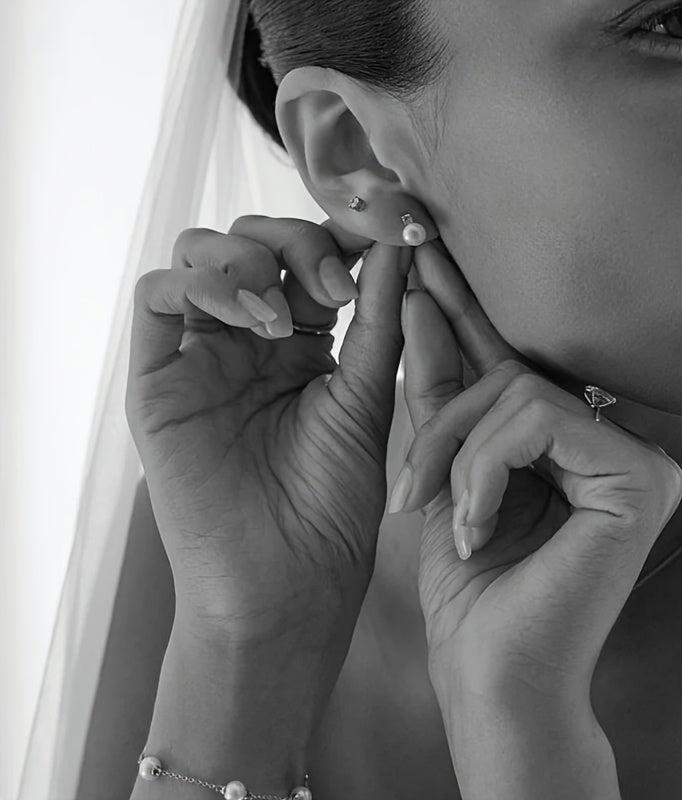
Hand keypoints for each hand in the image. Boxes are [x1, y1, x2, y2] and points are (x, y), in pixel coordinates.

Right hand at [125, 216, 411, 655]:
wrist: (287, 582)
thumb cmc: (333, 504)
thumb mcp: (367, 399)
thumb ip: (379, 319)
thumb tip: (399, 243)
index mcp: (303, 343)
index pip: (311, 257)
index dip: (341, 232)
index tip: (382, 222)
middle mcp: (249, 340)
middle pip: (256, 240)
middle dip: (297, 243)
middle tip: (334, 286)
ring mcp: (201, 355)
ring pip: (202, 254)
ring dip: (248, 259)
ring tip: (285, 315)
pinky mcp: (157, 378)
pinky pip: (156, 297)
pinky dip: (201, 285)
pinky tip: (251, 321)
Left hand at [394, 240, 681, 707]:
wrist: (491, 677)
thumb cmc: (467, 587)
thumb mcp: (441, 472)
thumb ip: (439, 393)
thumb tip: (419, 301)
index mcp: (570, 444)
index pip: (513, 363)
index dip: (463, 315)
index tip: (418, 264)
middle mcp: (612, 443)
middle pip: (512, 373)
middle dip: (442, 410)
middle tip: (406, 480)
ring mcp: (635, 459)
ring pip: (519, 391)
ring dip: (456, 450)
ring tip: (434, 515)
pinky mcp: (639, 477)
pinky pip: (537, 420)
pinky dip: (485, 468)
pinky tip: (473, 527)